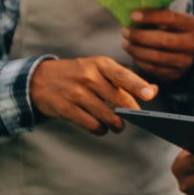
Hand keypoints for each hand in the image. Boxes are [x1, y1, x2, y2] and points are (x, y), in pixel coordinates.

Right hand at [29, 57, 157, 134]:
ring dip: (117, 125)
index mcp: (101, 64)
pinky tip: (102, 127)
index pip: (123, 75)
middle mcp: (89, 77)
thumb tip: (153, 90)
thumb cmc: (79, 74)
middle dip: (132, 113)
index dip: (138, 86)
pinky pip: (92, 125)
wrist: (39, 79)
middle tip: (136, 117)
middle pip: (119, 100)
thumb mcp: (101, 69)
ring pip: (107, 116)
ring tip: (118, 125)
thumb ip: (127, 80)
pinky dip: (101, 130)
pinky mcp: (66, 109)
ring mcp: (76, 93)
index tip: (149, 95)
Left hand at [122, 9, 193, 82]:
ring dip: (136, 49)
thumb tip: (132, 14)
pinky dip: (140, 61)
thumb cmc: (171, 30)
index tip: (133, 15)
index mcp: (192, 25)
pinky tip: (133, 53)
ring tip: (126, 43)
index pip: (171, 18)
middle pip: (163, 40)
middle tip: (125, 31)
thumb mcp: (170, 20)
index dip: (151, 16)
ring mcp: (185, 61)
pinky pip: (154, 68)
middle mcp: (192, 43)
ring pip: (156, 56)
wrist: (184, 53)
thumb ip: (156, 15)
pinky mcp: (176, 74)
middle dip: (140, 36)